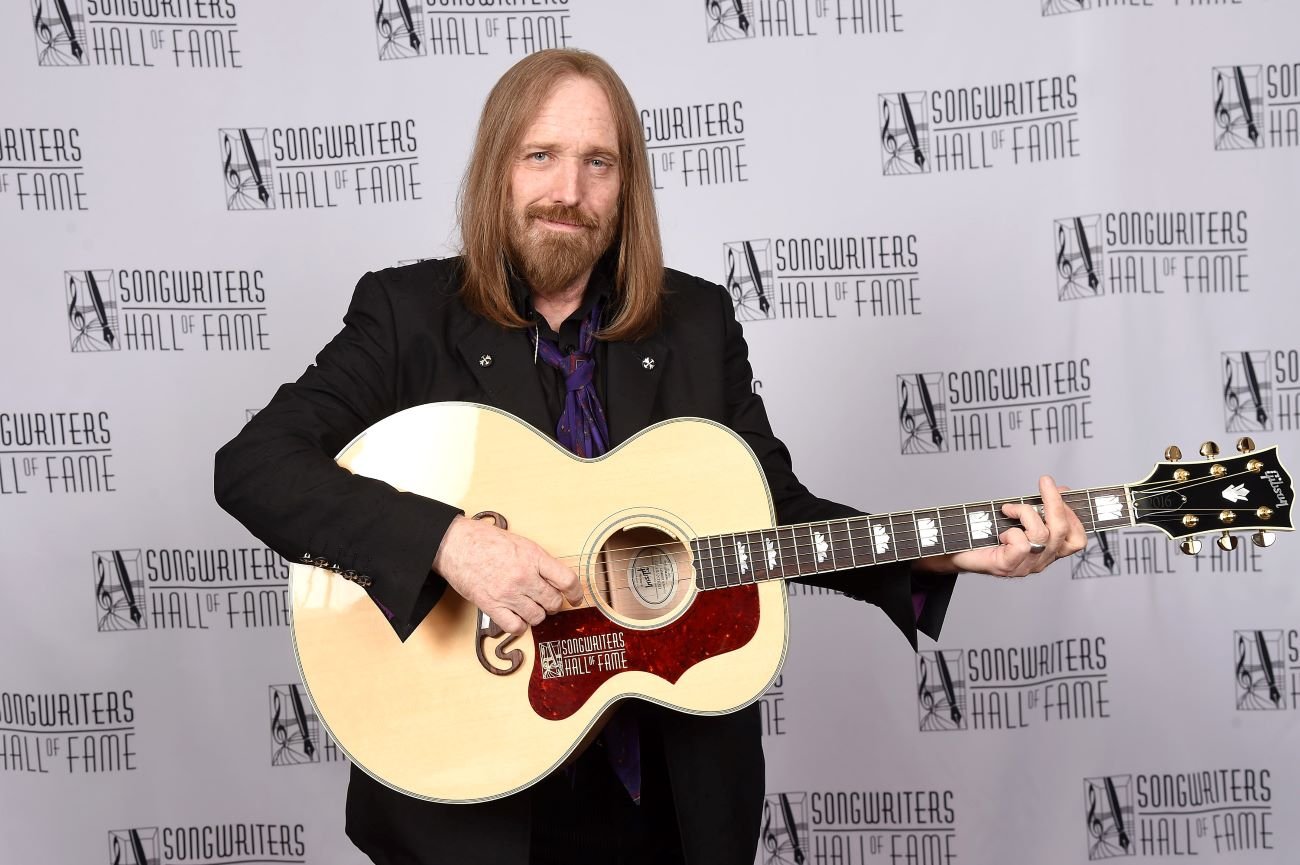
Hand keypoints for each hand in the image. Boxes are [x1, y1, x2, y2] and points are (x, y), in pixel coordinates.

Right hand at [432, 515, 582, 634]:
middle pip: (554, 602)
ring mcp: (508, 593)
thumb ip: (539, 562)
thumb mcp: (521, 543)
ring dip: (537, 614)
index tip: (575, 598)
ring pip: (537, 617)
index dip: (576, 593)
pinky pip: (516, 627)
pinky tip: (517, 616)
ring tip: (529, 606)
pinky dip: (520, 625)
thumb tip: (557, 580)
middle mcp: (523, 576)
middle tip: (547, 600)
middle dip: (553, 604)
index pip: (567, 580)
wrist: (455, 544)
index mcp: (533, 557)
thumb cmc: (485, 541)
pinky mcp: (492, 606)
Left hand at [913, 476, 1086, 577]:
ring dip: (1026, 513)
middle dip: (1055, 501)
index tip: (1063, 492)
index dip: (1074, 515)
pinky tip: (1002, 532)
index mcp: (1047, 551)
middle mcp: (1040, 561)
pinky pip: (1022, 546)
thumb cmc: (985, 534)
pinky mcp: (1007, 567)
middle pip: (1063, 532)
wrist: (954, 552)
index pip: (1077, 540)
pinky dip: (1013, 532)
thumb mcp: (1016, 517)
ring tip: (1008, 510)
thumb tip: (1059, 489)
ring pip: (1042, 534)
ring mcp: (1025, 567)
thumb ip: (1037, 507)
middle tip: (1044, 482)